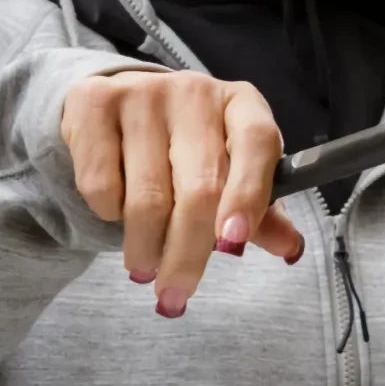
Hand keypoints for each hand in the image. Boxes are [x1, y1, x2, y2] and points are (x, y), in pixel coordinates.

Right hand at [61, 71, 303, 316]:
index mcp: (242, 103)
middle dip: (187, 253)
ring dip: (145, 248)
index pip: (257, 142)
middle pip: (199, 186)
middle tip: (175, 294)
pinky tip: (116, 211)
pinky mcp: (94, 103)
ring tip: (145, 268)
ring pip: (147, 196)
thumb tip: (291, 250)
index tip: (233, 243)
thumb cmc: (188, 146)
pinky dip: (109, 215)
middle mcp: (195, 90)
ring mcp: (143, 92)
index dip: (248, 194)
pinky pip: (101, 184)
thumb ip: (260, 209)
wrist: (119, 104)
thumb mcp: (230, 168)